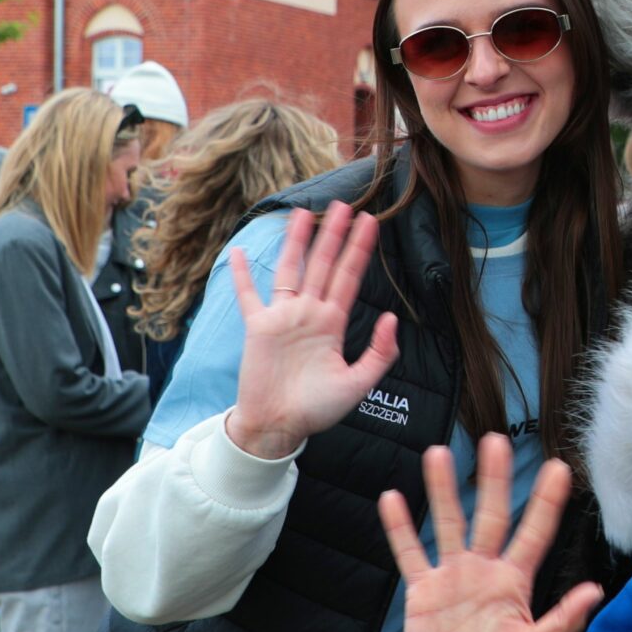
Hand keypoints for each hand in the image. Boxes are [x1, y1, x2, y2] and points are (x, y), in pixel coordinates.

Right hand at [226, 204, 400, 458]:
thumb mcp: (358, 384)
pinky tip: (239, 251)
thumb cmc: (318, 409)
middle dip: (334, 235)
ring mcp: (282, 317)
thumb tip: (392, 317)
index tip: (371, 222)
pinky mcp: (258, 327)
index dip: (360, 250)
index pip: (349, 278)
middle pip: (323, 265)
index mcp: (333, 324)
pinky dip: (242, 274)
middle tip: (345, 205)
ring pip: (290, 270)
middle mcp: (309, 314)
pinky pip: (249, 295)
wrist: (280, 426)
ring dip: (296, 242)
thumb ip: (379, 353)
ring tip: (303, 213)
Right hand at [383, 436, 601, 631]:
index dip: (546, 502)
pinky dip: (400, 529)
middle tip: (494, 440)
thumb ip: (562, 622)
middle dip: (493, 479)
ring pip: (448, 524)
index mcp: (516, 584)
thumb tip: (595, 591)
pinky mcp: (422, 594)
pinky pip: (410, 554)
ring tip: (438, 452)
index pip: (534, 533)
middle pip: (490, 515)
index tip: (559, 467)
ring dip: (443, 490)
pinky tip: (392, 497)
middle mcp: (486, 573)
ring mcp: (453, 580)